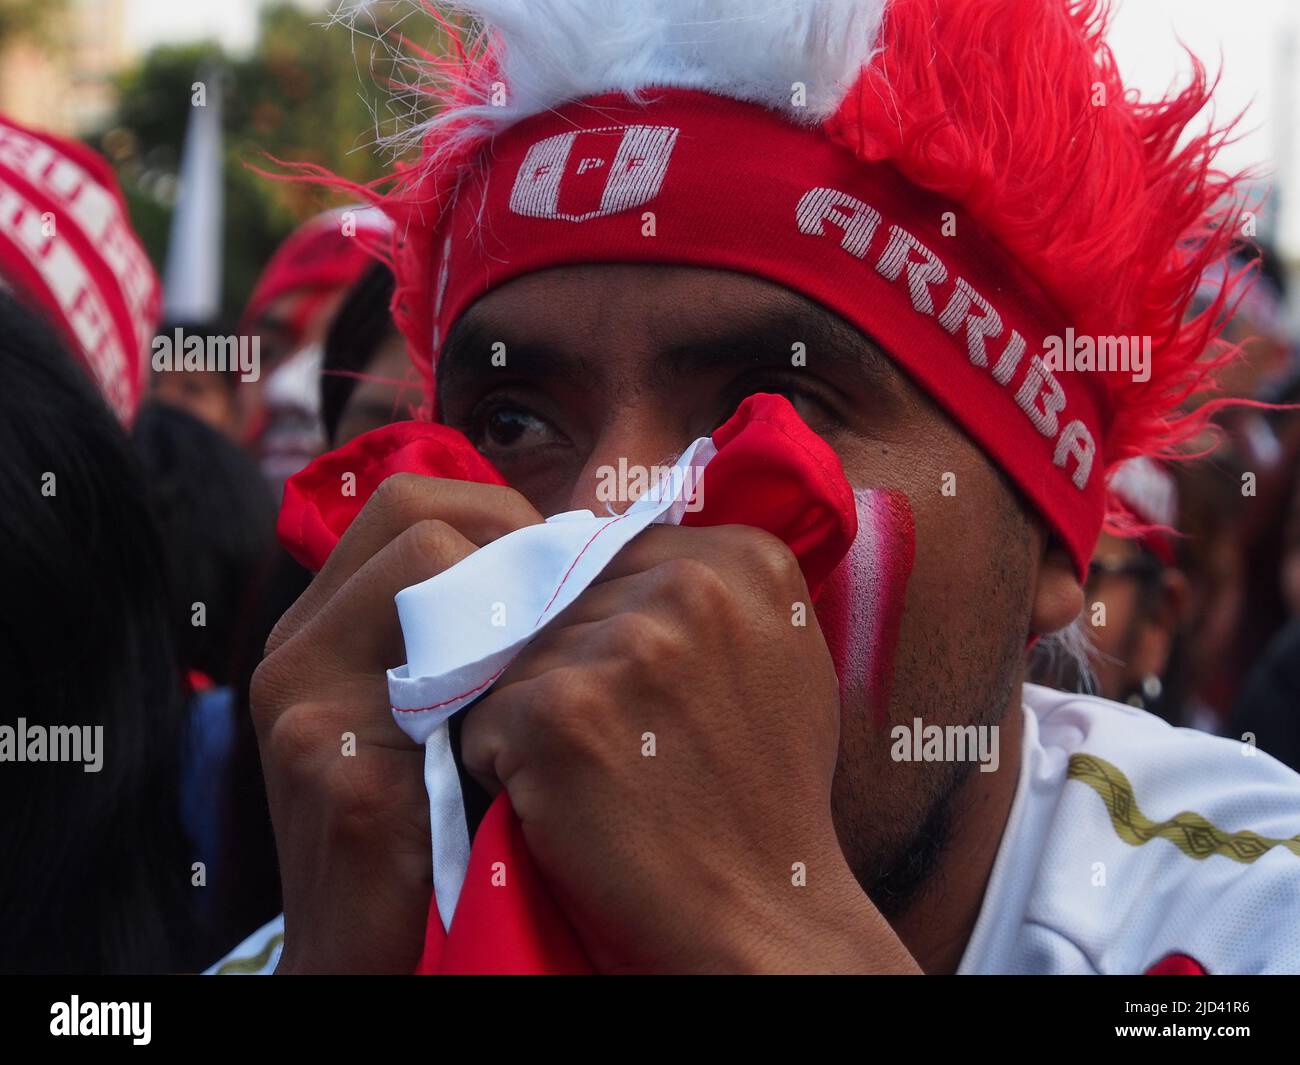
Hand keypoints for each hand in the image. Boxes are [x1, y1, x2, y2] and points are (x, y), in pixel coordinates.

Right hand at [250, 474, 541, 972]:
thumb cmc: (423, 829)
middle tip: (572, 599)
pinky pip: (452, 675)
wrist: (363, 957)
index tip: (557, 569)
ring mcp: (307, 709)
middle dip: (514, 541)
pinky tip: (551, 715)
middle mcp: (295, 653)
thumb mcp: (424, 710)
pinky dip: (517, 679)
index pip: (407, 503)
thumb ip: (458, 632)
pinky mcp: (341, 774)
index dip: (497, 515)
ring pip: (433, 570)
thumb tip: (563, 553)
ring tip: (563, 654)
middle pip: (416, 516)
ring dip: (521, 602)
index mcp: (316, 629)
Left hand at [461, 523, 918, 972]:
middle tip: (618, 736)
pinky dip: (502, 763)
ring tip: (595, 770)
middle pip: (557, 596)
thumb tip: (600, 523)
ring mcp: (623, 646)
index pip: (606, 549)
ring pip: (514, 653)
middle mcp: (689, 584)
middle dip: (562, 658)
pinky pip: (482, 715)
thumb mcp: (773, 653)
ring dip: (532, 711)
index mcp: (745, 558)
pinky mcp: (558, 711)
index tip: (635, 684)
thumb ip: (707, 582)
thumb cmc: (765, 789)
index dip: (597, 617)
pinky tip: (565, 800)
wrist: (766, 912)